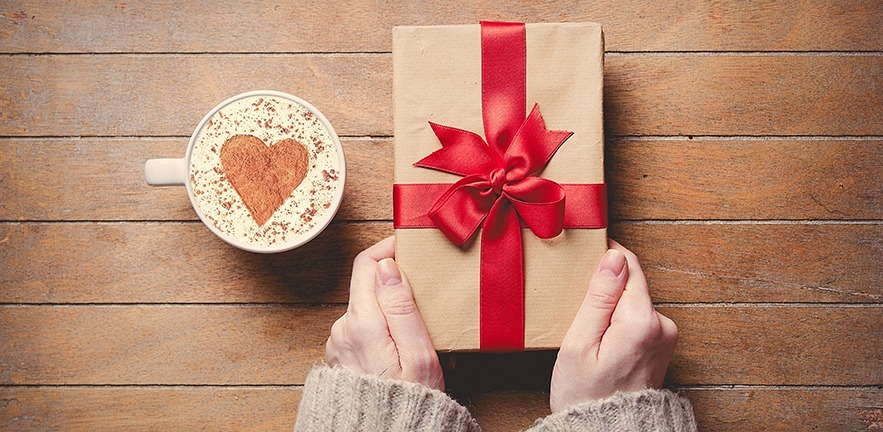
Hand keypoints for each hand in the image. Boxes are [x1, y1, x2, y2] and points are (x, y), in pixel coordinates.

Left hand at [325, 236, 444, 390]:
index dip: (387, 248)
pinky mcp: (340, 358)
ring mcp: (338, 345)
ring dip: (388, 309)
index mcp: (361, 324)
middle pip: (366, 287)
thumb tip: (388, 265)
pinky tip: (399, 347)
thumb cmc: (410, 401)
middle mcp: (342, 330)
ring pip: (365, 309)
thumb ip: (401, 306)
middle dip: (393, 283)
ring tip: (416, 327)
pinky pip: (361, 330)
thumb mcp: (418, 353)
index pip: (366, 265)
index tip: (407, 244)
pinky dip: (380, 329)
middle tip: (423, 290)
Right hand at [549, 239, 678, 412]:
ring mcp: (666, 338)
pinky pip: (638, 318)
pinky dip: (619, 322)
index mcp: (642, 322)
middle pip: (631, 284)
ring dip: (611, 307)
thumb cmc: (586, 395)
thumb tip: (614, 258)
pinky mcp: (661, 346)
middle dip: (605, 288)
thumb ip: (598, 297)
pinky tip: (601, 341)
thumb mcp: (580, 343)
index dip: (606, 256)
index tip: (586, 253)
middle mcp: (663, 326)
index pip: (629, 266)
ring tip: (589, 331)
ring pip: (633, 301)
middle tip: (579, 308)